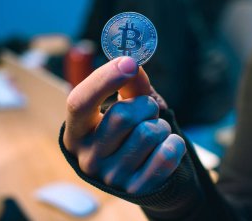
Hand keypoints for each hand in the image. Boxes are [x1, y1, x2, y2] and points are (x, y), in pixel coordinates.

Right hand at [63, 57, 185, 193]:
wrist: (143, 173)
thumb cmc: (130, 131)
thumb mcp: (126, 105)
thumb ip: (130, 84)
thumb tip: (132, 62)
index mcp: (77, 132)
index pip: (79, 102)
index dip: (104, 79)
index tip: (128, 62)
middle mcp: (88, 158)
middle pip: (123, 115)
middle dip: (146, 106)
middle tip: (148, 112)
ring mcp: (111, 177)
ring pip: (150, 133)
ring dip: (161, 126)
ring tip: (154, 133)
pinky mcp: (137, 189)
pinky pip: (167, 154)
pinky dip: (174, 143)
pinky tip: (165, 147)